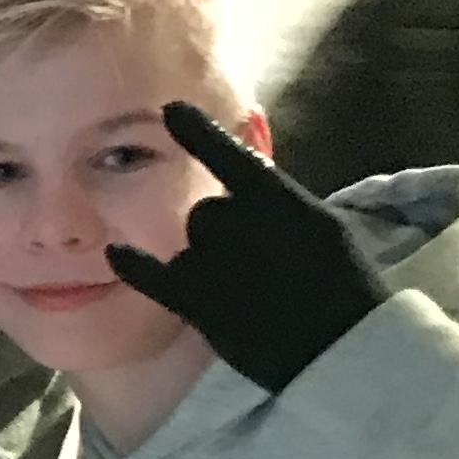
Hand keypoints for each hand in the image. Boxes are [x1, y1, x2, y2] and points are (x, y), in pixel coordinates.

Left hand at [105, 99, 386, 395]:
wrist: (338, 348)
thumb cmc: (342, 290)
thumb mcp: (322, 230)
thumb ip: (281, 205)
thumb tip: (252, 184)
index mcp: (281, 200)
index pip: (231, 156)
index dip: (199, 132)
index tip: (171, 110)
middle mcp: (240, 222)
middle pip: (206, 211)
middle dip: (222, 232)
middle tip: (255, 267)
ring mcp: (214, 261)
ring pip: (190, 242)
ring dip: (205, 258)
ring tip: (243, 291)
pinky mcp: (197, 299)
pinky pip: (151, 275)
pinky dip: (133, 264)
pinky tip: (115, 254)